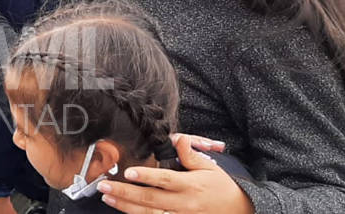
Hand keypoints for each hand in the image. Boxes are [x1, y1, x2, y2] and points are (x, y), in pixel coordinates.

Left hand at [97, 134, 252, 213]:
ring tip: (108, 198)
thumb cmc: (222, 187)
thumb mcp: (209, 167)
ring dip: (126, 207)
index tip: (128, 172)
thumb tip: (178, 138)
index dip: (146, 176)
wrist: (240, 210)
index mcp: (190, 185)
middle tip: (104, 186)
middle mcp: (184, 203)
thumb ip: (189, 155)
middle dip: (125, 193)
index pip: (165, 180)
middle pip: (151, 199)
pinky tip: (125, 211)